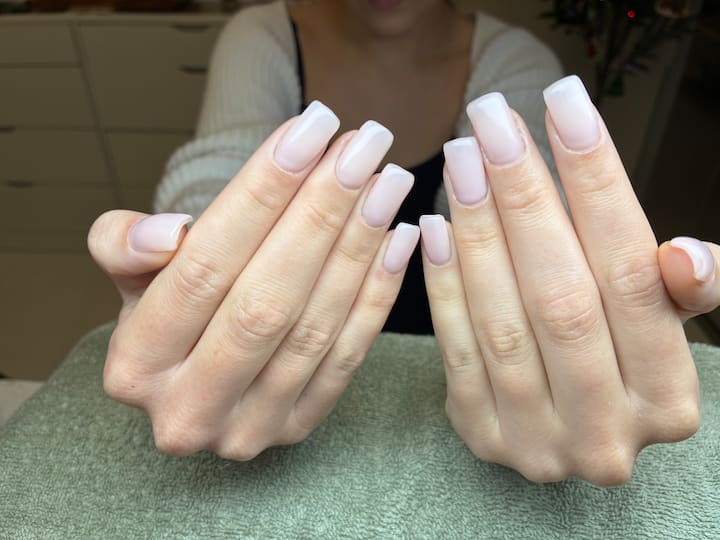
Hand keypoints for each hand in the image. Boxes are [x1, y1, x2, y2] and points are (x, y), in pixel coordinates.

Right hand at [88, 102, 418, 459]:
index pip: (203, 266)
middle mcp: (189, 409)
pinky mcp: (297, 427)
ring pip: (315, 327)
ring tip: (389, 181)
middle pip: (266, 300)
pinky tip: (400, 237)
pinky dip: (378, 294)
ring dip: (359, 247)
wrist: (197, 366)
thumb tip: (165, 234)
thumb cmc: (167, 304)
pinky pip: (348, 357)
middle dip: (321, 213)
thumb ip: (122, 246)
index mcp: (134, 366)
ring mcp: (249, 428)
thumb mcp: (129, 272)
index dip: (261, 192)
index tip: (311, 129)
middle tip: (365, 146)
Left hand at [422, 76, 718, 485]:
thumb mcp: (669, 327)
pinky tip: (435, 223)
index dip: (597, 183)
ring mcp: (537, 442)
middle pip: (560, 297)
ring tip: (462, 158)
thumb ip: (683, 293)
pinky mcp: (483, 435)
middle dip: (523, 196)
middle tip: (491, 118)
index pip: (632, 275)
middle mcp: (605, 433)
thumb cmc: (623, 357)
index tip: (563, 103)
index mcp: (668, 400)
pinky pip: (456, 348)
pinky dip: (444, 282)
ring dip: (476, 230)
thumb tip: (681, 257)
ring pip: (501, 321)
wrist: (573, 425)